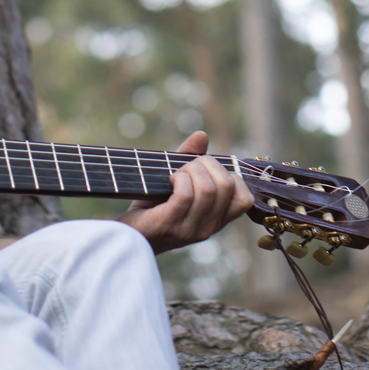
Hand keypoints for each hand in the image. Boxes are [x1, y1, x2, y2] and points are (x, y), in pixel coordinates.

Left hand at [117, 131, 252, 253]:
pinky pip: (186, 194)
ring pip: (208, 189)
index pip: (244, 200)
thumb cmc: (151, 208)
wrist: (124, 234)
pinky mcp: (169, 224)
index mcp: (215, 221)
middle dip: (208, 164)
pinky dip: (179, 179)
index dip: (231, 177)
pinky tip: (169, 180)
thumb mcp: (177, 183)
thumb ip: (191, 159)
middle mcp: (208, 228)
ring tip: (176, 173)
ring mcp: (190, 229)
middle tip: (187, 166)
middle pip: (227, 186)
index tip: (207, 171)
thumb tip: (201, 135)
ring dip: (191, 170)